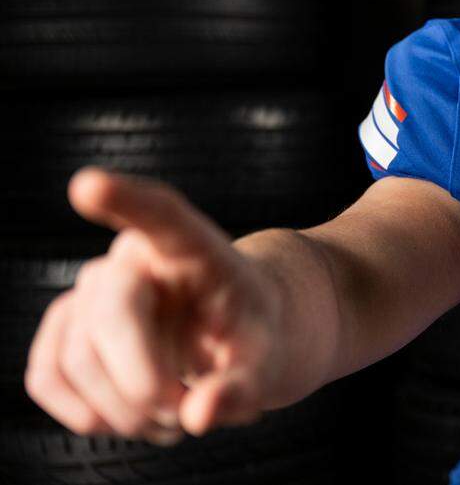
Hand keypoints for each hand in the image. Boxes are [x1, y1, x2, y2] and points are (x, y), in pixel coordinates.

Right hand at [24, 166, 285, 445]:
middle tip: (187, 414)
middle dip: (145, 383)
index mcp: (195, 247)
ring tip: (173, 416)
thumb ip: (245, 386)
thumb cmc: (250, 338)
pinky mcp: (63, 327)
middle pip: (111, 313)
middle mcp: (134, 257)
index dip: (125, 200)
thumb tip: (200, 414)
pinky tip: (130, 418)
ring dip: (124, 411)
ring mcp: (91, 289)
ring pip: (77, 357)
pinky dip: (88, 415)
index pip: (160, 215)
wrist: (229, 339)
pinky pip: (47, 376)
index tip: (88, 185)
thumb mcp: (268, 360)